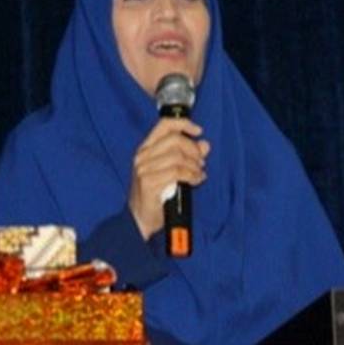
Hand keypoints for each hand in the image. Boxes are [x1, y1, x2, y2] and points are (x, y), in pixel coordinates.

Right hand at [128, 118, 209, 239]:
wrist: (140, 220)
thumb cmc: (154, 198)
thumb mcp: (172, 173)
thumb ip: (187, 157)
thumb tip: (204, 145)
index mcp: (146, 150)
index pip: (164, 125)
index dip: (183, 124)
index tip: (197, 131)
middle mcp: (142, 157)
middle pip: (174, 140)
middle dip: (193, 150)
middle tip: (200, 162)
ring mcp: (143, 169)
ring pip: (177, 156)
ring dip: (194, 166)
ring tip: (198, 174)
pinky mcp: (148, 182)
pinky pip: (177, 172)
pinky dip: (191, 176)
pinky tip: (195, 181)